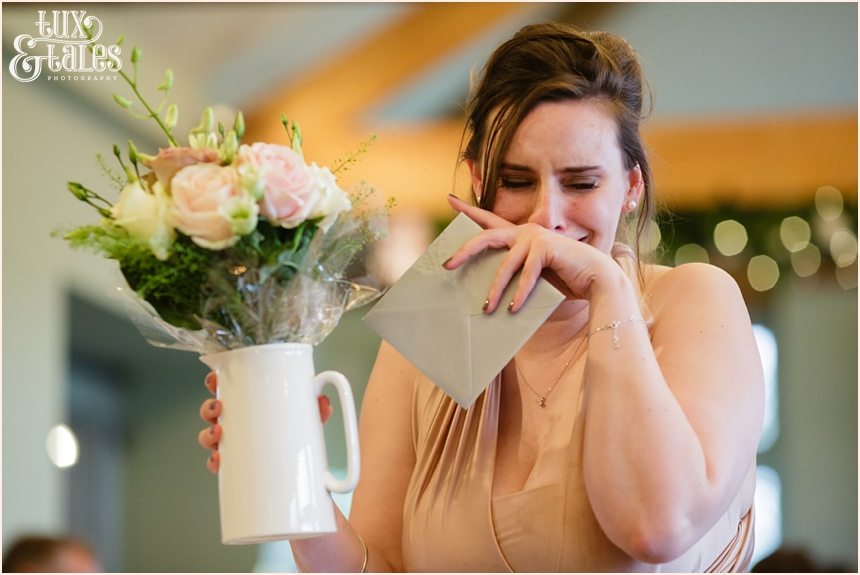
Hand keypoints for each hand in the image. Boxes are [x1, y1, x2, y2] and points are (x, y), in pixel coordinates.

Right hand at [197, 372, 333, 473]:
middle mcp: (239, 425)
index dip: (214, 383)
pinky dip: (214, 462)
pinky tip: (218, 460)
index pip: (227, 390)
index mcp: (251, 406)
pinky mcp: (237, 470)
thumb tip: (324, 403)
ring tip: (218, 432)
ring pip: (210, 438)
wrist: (306, 480)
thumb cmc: (302, 440)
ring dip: (207, 434)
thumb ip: (318, 412)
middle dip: (208, 408)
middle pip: (212, 413)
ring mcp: (236, 447)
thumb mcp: (311, 422)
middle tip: (218, 407)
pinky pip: (218, 465)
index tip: (214, 379)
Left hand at [444, 195, 613, 311]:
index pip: (489, 220)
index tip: (449, 199)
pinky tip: (512, 309)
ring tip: (486, 308)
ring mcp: (535, 237)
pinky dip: (519, 294)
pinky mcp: (545, 248)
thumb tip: (487, 294)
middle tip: (446, 265)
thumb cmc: (565, 280)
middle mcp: (526, 231)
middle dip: (464, 251)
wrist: (597, 280)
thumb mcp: (533, 277)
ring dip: (495, 290)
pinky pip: (525, 275)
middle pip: (485, 238)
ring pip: (505, 265)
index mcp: (521, 235)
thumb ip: (514, 275)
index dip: (469, 210)